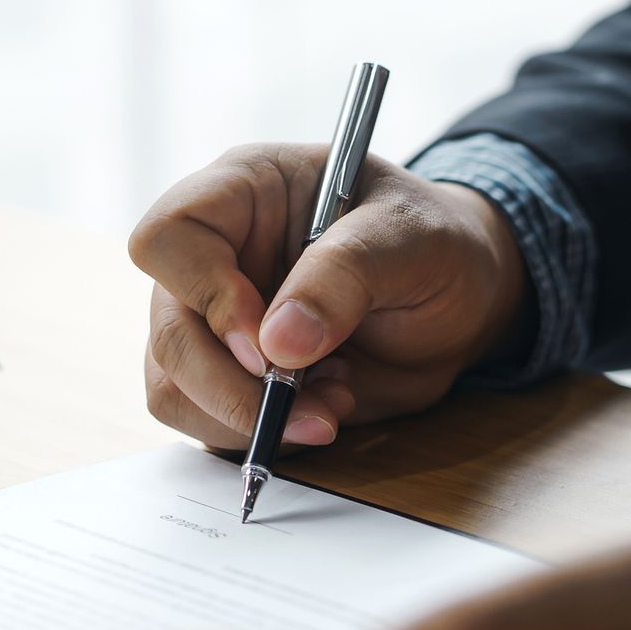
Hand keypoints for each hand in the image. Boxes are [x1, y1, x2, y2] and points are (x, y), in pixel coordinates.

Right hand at [129, 143, 526, 448]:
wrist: (461, 300)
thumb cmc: (434, 243)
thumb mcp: (410, 238)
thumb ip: (345, 276)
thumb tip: (276, 346)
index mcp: (244, 193)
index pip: (169, 236)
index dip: (204, 293)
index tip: (264, 340)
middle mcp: (214, 257)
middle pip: (169, 330)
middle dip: (230, 386)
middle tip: (303, 402)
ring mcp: (215, 322)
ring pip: (173, 386)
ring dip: (248, 418)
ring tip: (330, 405)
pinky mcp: (231, 378)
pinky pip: (206, 422)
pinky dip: (263, 436)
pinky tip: (321, 412)